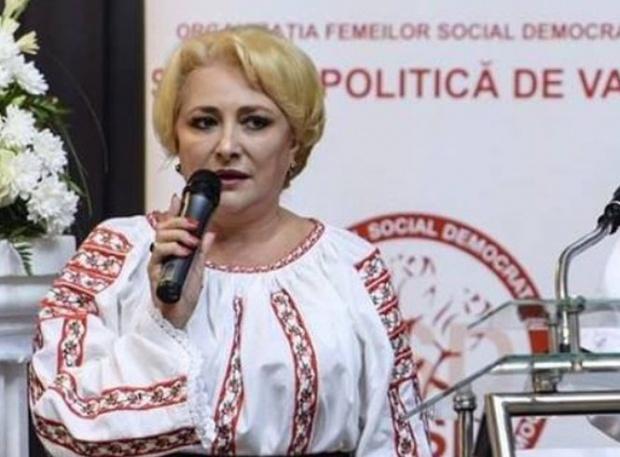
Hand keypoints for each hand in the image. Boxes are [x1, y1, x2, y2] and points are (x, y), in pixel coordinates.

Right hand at [147, 194, 215, 328]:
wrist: (178, 317)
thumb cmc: (184, 295)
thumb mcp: (198, 269)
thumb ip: (202, 250)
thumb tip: (210, 233)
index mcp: (171, 251)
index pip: (169, 227)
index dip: (172, 211)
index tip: (178, 197)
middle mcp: (161, 254)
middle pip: (163, 228)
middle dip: (178, 221)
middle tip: (194, 224)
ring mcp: (156, 262)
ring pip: (160, 237)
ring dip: (178, 234)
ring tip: (192, 241)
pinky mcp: (153, 271)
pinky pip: (159, 253)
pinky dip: (173, 248)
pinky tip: (184, 251)